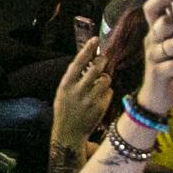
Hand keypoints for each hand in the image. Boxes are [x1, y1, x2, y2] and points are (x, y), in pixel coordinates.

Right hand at [51, 35, 111, 151]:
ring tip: (100, 82)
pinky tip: (100, 98)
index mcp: (66, 85)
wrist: (69, 134)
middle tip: (103, 59)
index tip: (94, 39)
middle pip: (96, 68)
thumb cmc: (65, 110)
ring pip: (106, 79)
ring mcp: (90, 100)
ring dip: (105, 78)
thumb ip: (73, 78)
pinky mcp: (100, 108)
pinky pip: (109, 92)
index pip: (78, 62)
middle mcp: (78, 91)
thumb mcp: (63, 92)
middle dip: (102, 61)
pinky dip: (106, 92)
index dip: (87, 49)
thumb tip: (86, 60)